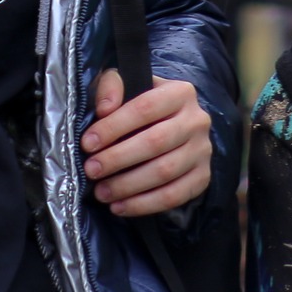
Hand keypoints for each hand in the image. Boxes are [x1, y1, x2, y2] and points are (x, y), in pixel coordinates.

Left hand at [82, 69, 212, 217]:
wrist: (173, 124)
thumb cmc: (142, 106)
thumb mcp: (127, 85)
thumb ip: (111, 86)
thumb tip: (105, 108)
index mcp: (180, 92)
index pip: (145, 108)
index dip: (114, 127)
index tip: (88, 143)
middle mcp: (197, 120)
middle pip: (156, 142)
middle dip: (118, 159)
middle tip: (92, 170)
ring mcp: (203, 150)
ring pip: (165, 172)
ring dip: (128, 185)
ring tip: (102, 191)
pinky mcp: (202, 177)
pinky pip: (174, 196)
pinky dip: (144, 204)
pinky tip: (120, 206)